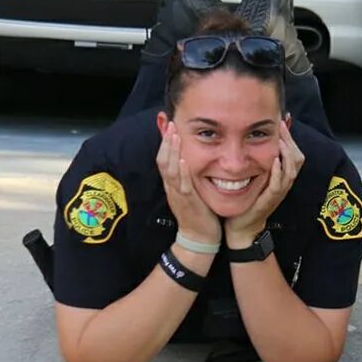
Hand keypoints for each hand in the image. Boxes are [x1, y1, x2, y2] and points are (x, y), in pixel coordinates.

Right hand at [157, 121, 221, 243]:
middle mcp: (172, 187)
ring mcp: (179, 195)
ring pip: (170, 170)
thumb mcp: (190, 191)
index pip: (164, 159)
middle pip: (163, 160)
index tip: (169, 125)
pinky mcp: (188, 203)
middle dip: (166, 141)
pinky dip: (182, 172)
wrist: (198, 239)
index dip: (165, 142)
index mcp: (173, 184)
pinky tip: (184, 161)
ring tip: (174, 135)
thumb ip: (188, 177)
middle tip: (170, 123)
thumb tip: (190, 160)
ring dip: (172, 151)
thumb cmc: (198, 214)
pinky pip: (183, 185)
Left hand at [225, 116, 303, 246]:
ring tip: (281, 139)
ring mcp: (279, 192)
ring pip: (291, 169)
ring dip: (287, 153)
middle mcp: (283, 183)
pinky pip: (279, 184)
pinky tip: (274, 160)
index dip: (290, 137)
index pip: (293, 153)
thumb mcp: (254, 177)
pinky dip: (279, 171)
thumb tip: (254, 139)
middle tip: (281, 126)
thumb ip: (258, 160)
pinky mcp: (270, 200)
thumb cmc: (246, 201)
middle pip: (297, 158)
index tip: (281, 120)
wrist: (241, 227)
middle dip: (290, 140)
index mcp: (281, 176)